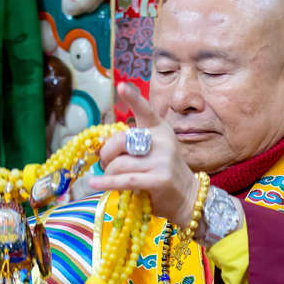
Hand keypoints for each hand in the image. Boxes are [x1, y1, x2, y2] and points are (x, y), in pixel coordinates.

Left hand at [89, 83, 199, 228]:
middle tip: (105, 162)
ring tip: (109, 177)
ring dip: (108, 172)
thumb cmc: (163, 173)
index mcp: (161, 130)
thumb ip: (135, 144)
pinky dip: (107, 182)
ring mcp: (163, 161)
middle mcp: (163, 142)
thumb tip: (103, 147)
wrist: (188, 197)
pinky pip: (125, 179)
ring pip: (119, 163)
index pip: (146, 111)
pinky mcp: (159, 180)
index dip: (133, 98)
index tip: (121, 86)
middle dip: (106, 153)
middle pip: (121, 140)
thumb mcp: (155, 151)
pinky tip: (95, 183)